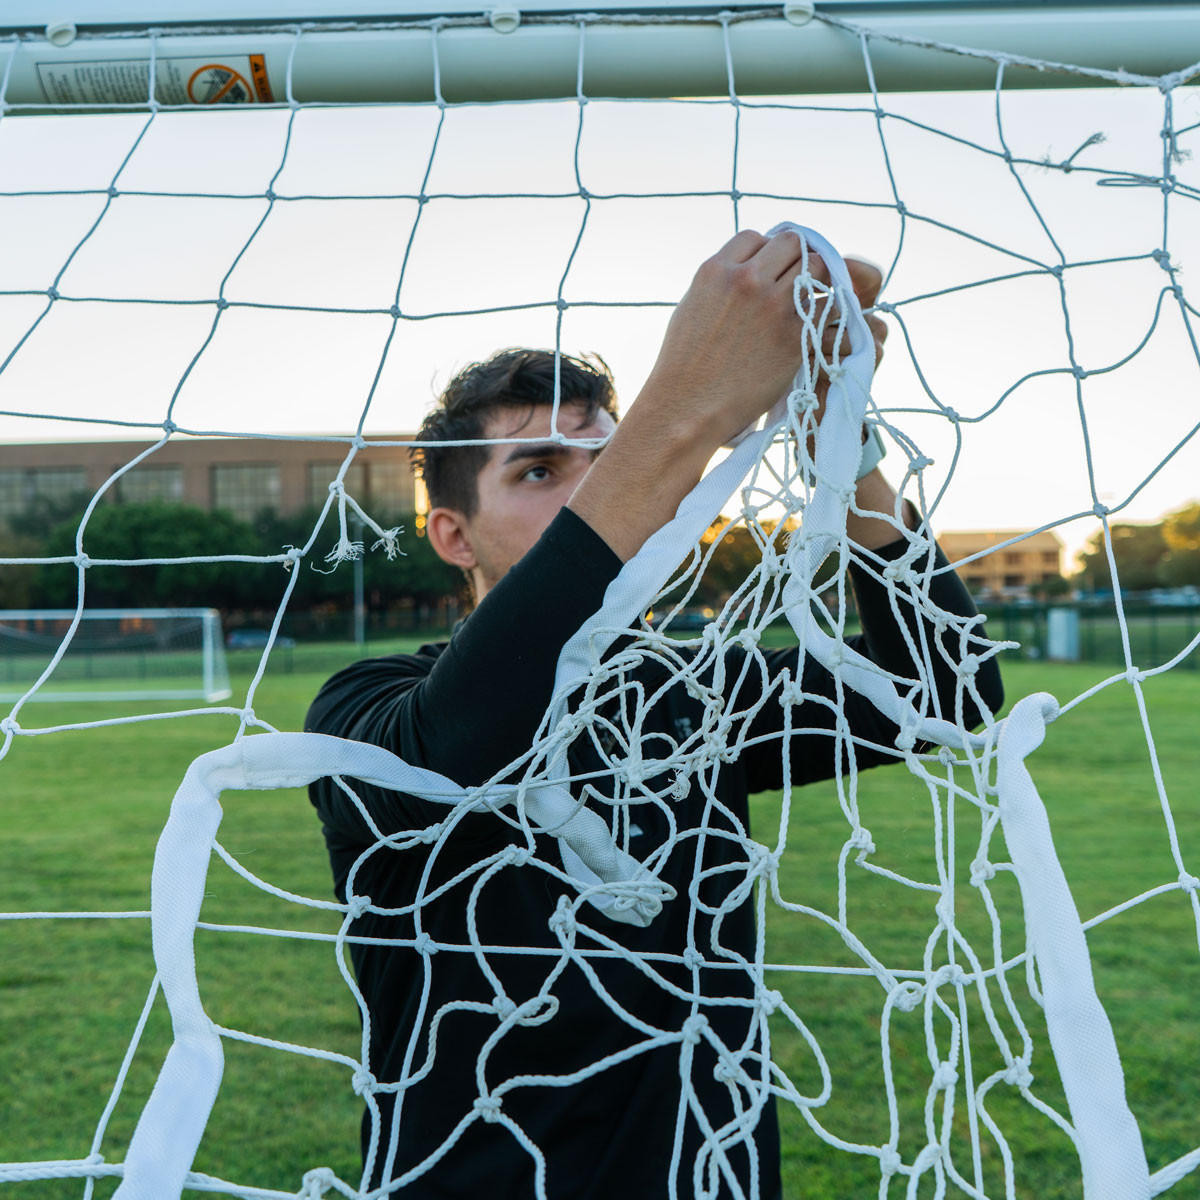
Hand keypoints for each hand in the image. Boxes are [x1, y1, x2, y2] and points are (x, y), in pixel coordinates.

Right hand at [568, 231, 888, 559]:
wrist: (687, 409)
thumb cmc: (684, 368)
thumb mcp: (692, 309)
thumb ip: (720, 285)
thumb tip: (746, 272)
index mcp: (716, 270)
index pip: (755, 237)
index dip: (764, 254)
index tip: (767, 274)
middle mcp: (746, 280)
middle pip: (791, 244)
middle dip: (794, 261)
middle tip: (793, 287)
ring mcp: (774, 305)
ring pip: (817, 267)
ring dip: (817, 283)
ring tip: (807, 306)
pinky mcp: (795, 334)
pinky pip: (831, 304)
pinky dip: (830, 312)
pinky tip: (819, 326)